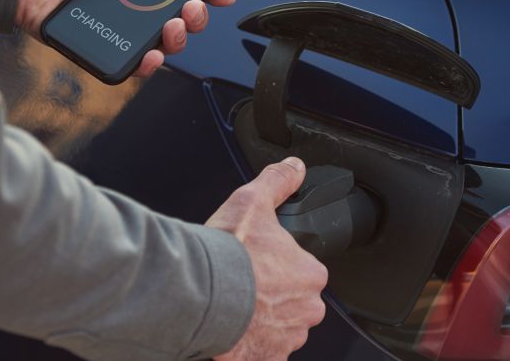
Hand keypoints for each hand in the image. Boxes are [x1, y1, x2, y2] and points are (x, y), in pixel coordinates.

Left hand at [16, 0, 237, 76]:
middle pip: (185, 14)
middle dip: (201, 14)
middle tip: (195, 5)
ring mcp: (124, 23)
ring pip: (166, 40)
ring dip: (181, 37)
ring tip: (175, 25)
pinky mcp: (105, 44)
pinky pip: (133, 61)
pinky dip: (149, 63)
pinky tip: (153, 53)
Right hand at [207, 158, 328, 360]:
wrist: (200, 296)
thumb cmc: (228, 253)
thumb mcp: (253, 202)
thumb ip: (277, 181)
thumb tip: (294, 167)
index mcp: (310, 274)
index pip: (302, 269)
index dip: (278, 264)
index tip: (257, 260)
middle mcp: (306, 311)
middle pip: (293, 301)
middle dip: (272, 294)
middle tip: (245, 282)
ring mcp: (286, 339)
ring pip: (278, 327)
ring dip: (260, 319)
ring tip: (234, 304)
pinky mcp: (264, 359)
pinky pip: (261, 351)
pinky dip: (247, 343)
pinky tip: (231, 329)